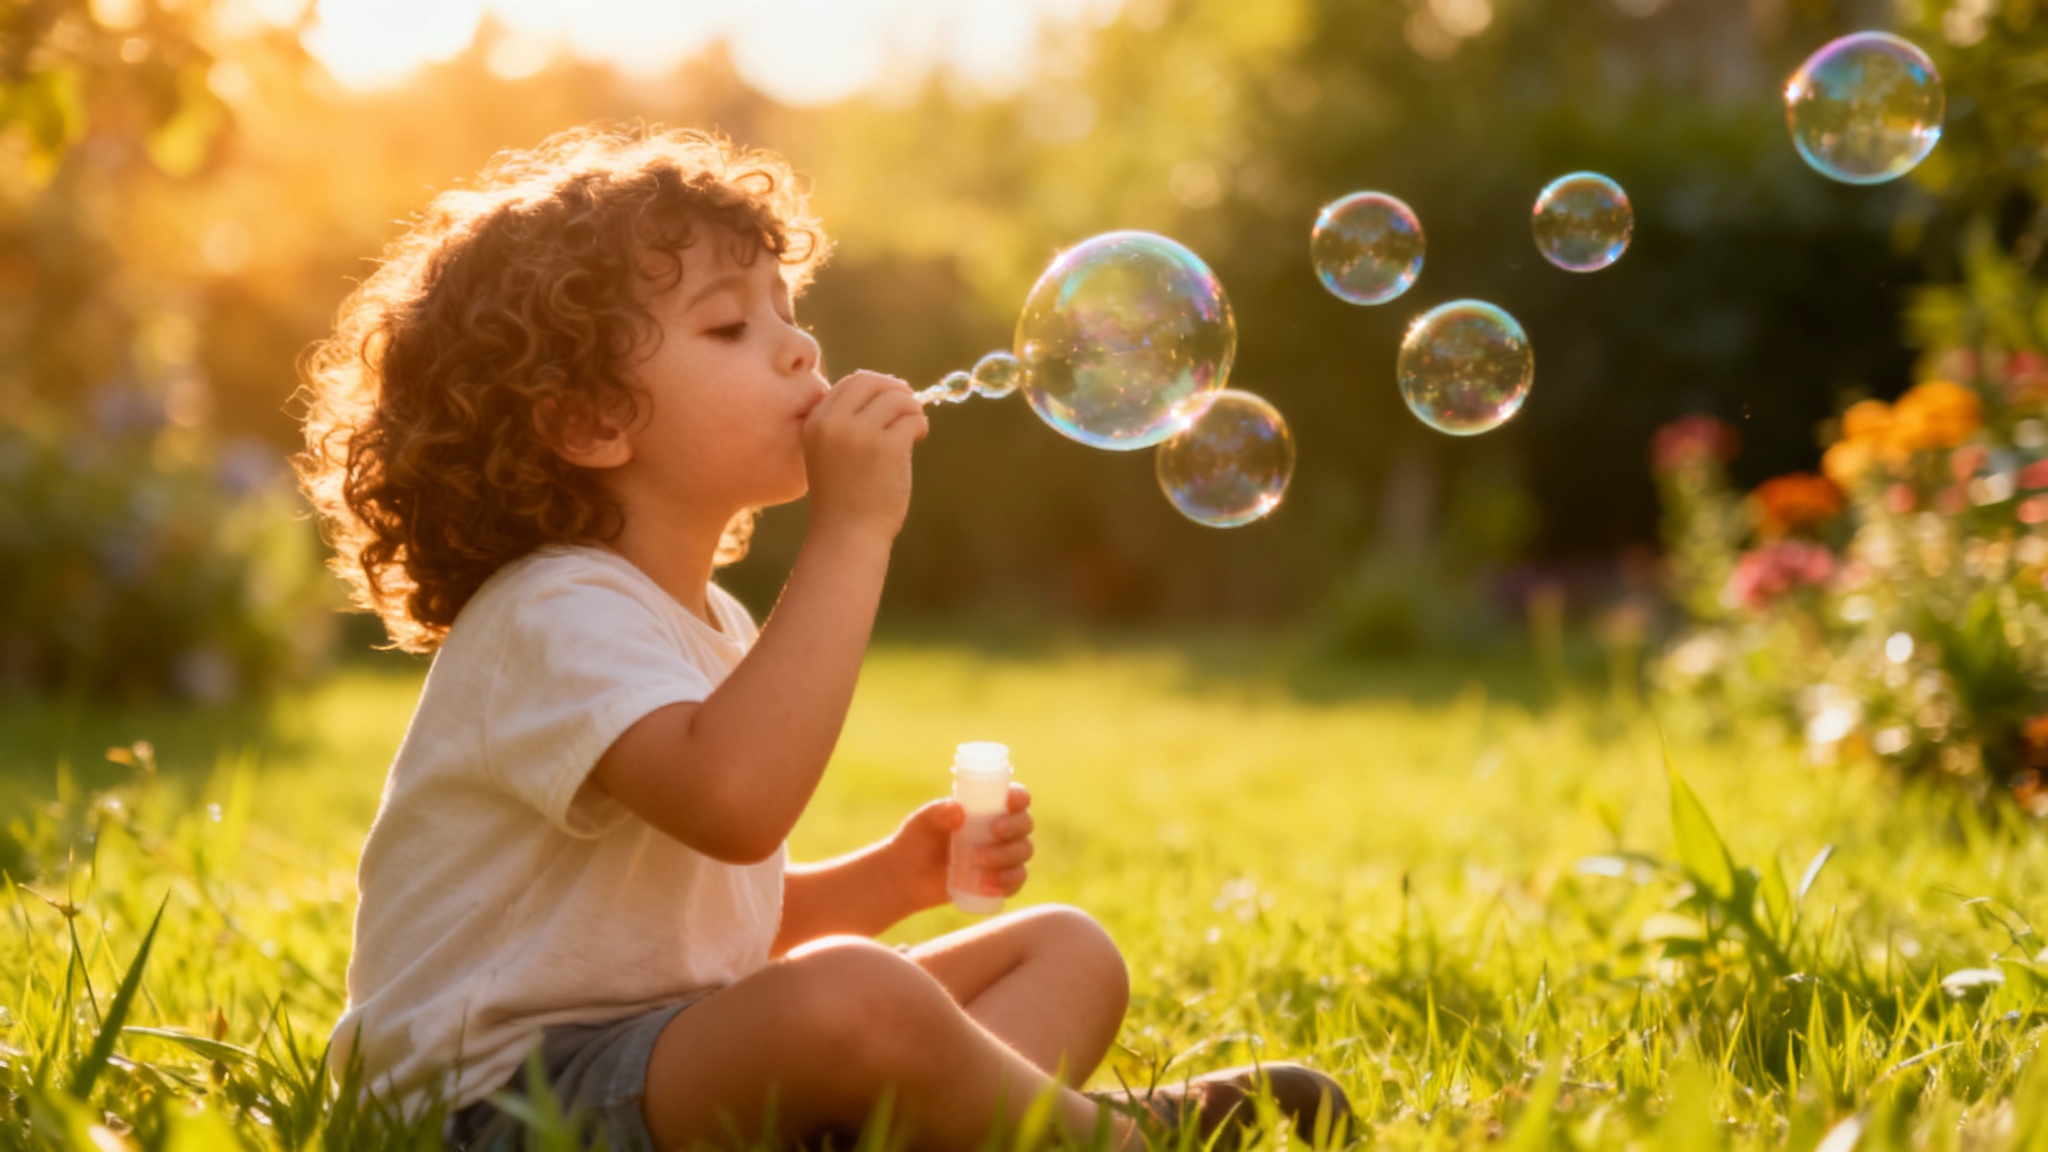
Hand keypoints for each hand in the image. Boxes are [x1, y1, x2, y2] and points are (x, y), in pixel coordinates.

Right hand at [803, 370, 927, 543]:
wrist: (847, 535)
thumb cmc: (843, 498)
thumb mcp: (830, 453)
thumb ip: (847, 422)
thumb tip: (889, 388)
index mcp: (816, 422)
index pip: (851, 383)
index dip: (877, 385)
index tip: (892, 397)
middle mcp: (834, 423)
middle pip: (873, 382)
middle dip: (896, 389)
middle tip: (910, 407)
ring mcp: (860, 433)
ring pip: (897, 398)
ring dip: (913, 409)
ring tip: (914, 430)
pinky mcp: (886, 446)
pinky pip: (912, 419)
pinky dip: (920, 425)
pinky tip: (918, 438)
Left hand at [886, 784, 1034, 911]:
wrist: (906, 877)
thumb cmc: (916, 841)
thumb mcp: (922, 822)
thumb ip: (937, 813)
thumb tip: (959, 811)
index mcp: (987, 808)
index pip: (1016, 798)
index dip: (1020, 798)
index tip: (1010, 803)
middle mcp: (1001, 830)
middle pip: (1026, 825)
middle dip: (1015, 828)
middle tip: (994, 832)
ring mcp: (1002, 856)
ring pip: (1023, 852)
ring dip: (1007, 856)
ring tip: (978, 863)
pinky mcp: (999, 881)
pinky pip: (1016, 881)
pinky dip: (1007, 883)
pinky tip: (986, 886)